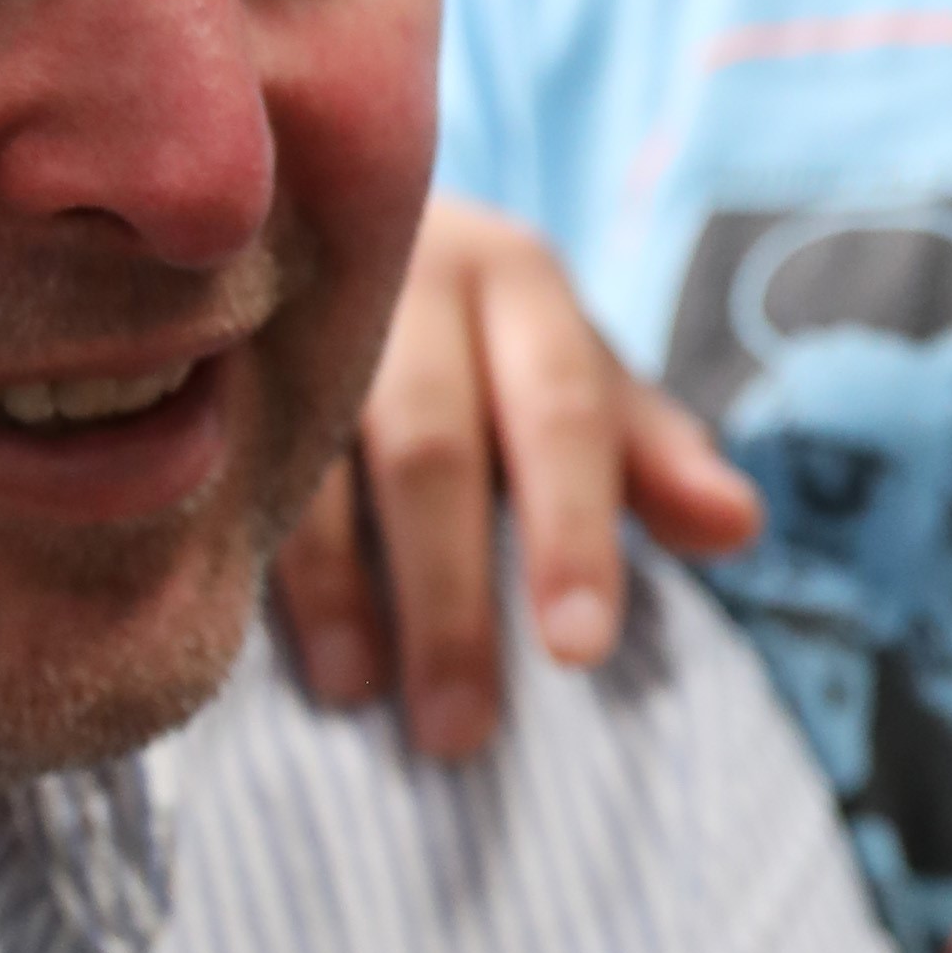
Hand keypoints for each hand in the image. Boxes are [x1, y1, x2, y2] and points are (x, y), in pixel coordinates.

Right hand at [274, 193, 761, 759]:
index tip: (579, 651)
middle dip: (450, 599)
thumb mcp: (581, 379)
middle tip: (461, 731)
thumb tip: (740, 526)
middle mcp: (408, 281)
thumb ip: (653, 457)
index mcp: (520, 287)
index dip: (570, 534)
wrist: (332, 221)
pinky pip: (221, 456)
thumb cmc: (488, 337)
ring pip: (317, 461)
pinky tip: (255, 632)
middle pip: (433, 452)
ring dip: (336, 588)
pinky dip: (245, 548)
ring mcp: (298, 312)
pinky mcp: (211, 354)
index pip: (561, 415)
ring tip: (359, 694)